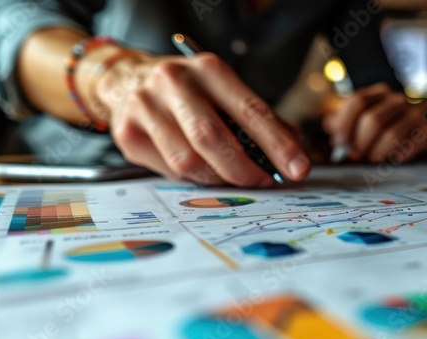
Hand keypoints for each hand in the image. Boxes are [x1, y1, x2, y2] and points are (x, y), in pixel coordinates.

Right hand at [94, 52, 309, 185]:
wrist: (129, 78)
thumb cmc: (191, 91)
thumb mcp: (225, 91)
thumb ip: (258, 121)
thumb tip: (293, 156)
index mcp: (209, 69)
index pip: (251, 111)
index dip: (278, 144)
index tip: (299, 169)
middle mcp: (174, 82)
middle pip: (213, 139)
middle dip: (245, 170)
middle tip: (263, 182)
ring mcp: (145, 106)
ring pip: (188, 161)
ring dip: (217, 178)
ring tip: (231, 177)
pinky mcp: (127, 132)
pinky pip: (169, 170)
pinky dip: (193, 178)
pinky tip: (201, 169)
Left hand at [323, 83, 426, 163]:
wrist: (425, 130)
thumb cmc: (388, 127)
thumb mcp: (363, 120)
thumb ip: (344, 124)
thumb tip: (334, 136)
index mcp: (380, 93)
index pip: (358, 101)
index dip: (345, 123)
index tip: (339, 142)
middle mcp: (398, 101)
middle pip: (373, 119)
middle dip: (360, 142)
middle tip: (355, 155)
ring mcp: (415, 116)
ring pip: (391, 135)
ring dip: (376, 152)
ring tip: (371, 160)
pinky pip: (409, 147)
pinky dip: (395, 157)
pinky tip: (390, 160)